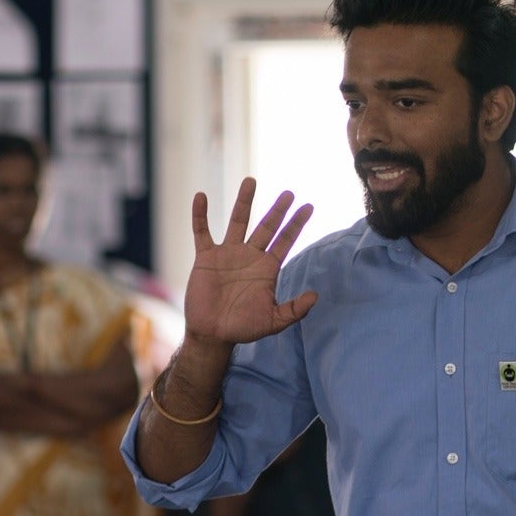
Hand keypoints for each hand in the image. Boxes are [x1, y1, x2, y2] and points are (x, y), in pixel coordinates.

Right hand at [183, 178, 317, 348]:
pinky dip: (201, 215)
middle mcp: (249, 256)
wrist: (212, 334)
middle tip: (289, 193)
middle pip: (266, 226)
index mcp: (266, 268)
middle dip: (277, 210)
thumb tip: (315, 296)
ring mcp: (228, 254)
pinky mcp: (206, 257)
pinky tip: (201, 197)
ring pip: (237, 222)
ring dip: (244, 202)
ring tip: (251, 181)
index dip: (296, 224)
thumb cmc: (243, 328)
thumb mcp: (273, 321)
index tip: (308, 206)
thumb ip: (294, 310)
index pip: (285, 241)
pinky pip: (202, 232)